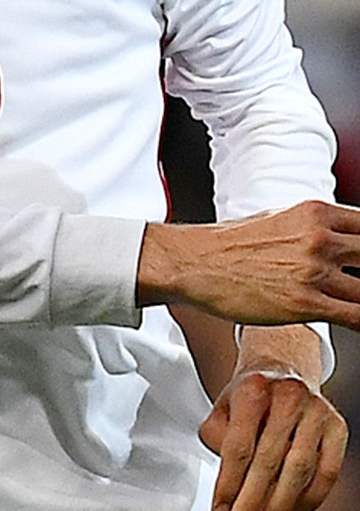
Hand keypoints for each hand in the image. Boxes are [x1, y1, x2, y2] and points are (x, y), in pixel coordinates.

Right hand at [138, 202, 359, 327]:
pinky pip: (357, 317)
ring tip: (356, 301)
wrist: (193, 262)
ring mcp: (313, 271)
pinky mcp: (305, 303)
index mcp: (315, 213)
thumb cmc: (231, 244)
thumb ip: (318, 227)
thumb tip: (345, 239)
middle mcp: (319, 239)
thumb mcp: (280, 218)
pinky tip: (359, 323)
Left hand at [203, 363, 345, 510]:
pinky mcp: (337, 427)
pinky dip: (311, 497)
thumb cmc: (250, 396)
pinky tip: (293, 508)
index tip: (221, 505)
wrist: (282, 373)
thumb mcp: (223, 407)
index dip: (229, 482)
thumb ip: (216, 436)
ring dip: (282, 502)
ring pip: (300, 470)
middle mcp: (288, 396)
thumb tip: (227, 475)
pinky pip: (327, 472)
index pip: (239, 446)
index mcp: (253, 388)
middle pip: (269, 460)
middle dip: (253, 498)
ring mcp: (317, 411)